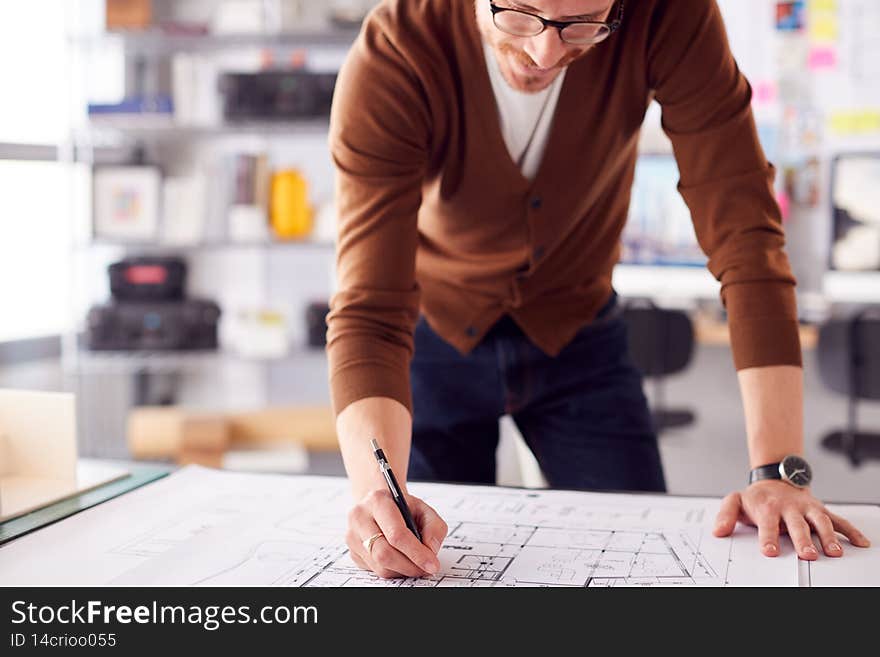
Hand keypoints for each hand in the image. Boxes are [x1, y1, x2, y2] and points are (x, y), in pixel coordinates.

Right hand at [346, 488, 447, 577]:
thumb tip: (430, 550)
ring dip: (402, 570)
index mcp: (378, 501)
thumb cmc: (401, 507)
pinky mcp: (352, 552)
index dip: (416, 553)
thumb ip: (434, 527)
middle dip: (409, 566)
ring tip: (415, 564)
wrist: (379, 504)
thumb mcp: (423, 509)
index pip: (396, 534)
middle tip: (426, 570)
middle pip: (384, 553)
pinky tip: (401, 561)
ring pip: (379, 565)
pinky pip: (375, 570)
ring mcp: (353, 536)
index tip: (432, 564)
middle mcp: (360, 517)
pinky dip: (392, 570)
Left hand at [713, 480, 870, 558]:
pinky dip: (850, 531)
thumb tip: (718, 531)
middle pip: (797, 524)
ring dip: (828, 536)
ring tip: (834, 552)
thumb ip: (725, 515)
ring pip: (820, 520)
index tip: (769, 551)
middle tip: (807, 554)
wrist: (775, 478)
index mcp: (768, 507)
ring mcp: (807, 508)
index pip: (767, 524)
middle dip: (802, 539)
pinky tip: (860, 542)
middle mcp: (789, 507)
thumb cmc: (756, 497)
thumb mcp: (735, 501)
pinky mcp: (820, 509)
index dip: (767, 538)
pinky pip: (838, 519)